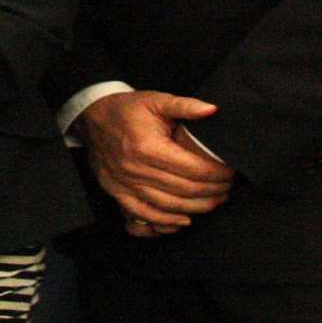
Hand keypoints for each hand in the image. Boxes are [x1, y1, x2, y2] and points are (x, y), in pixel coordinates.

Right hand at [75, 91, 234, 234]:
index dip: (217, 174)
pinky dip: (166, 222)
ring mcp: (124, 183)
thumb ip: (185, 106)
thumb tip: (212, 110)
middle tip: (227, 188)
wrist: (91, 117)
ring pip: (169, 206)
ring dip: (196, 208)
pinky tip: (183, 219)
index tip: (230, 173)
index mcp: (148, 147)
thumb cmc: (126, 109)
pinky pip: (144, 214)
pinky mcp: (116, 192)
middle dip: (213, 192)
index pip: (193, 169)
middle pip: (185, 190)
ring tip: (214, 201)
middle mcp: (135, 169)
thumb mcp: (156, 100)